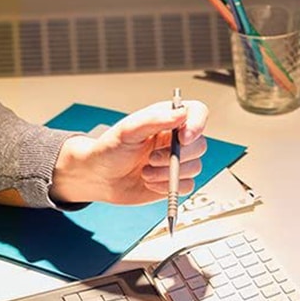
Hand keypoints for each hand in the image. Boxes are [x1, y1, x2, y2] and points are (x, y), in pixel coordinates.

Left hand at [49, 98, 208, 204]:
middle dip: (177, 156)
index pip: (197, 113)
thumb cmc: (108, 150)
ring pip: (195, 168)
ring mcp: (176, 161)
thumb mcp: (127, 130)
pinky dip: (167, 187)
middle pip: (200, 145)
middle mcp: (174, 139)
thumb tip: (181, 113)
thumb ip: (154, 120)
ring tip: (145, 171)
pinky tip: (149, 182)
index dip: (197, 124)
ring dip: (168, 174)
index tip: (183, 138)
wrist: (98, 178)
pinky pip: (187, 186)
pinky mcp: (174, 181)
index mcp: (166, 120)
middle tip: (152, 158)